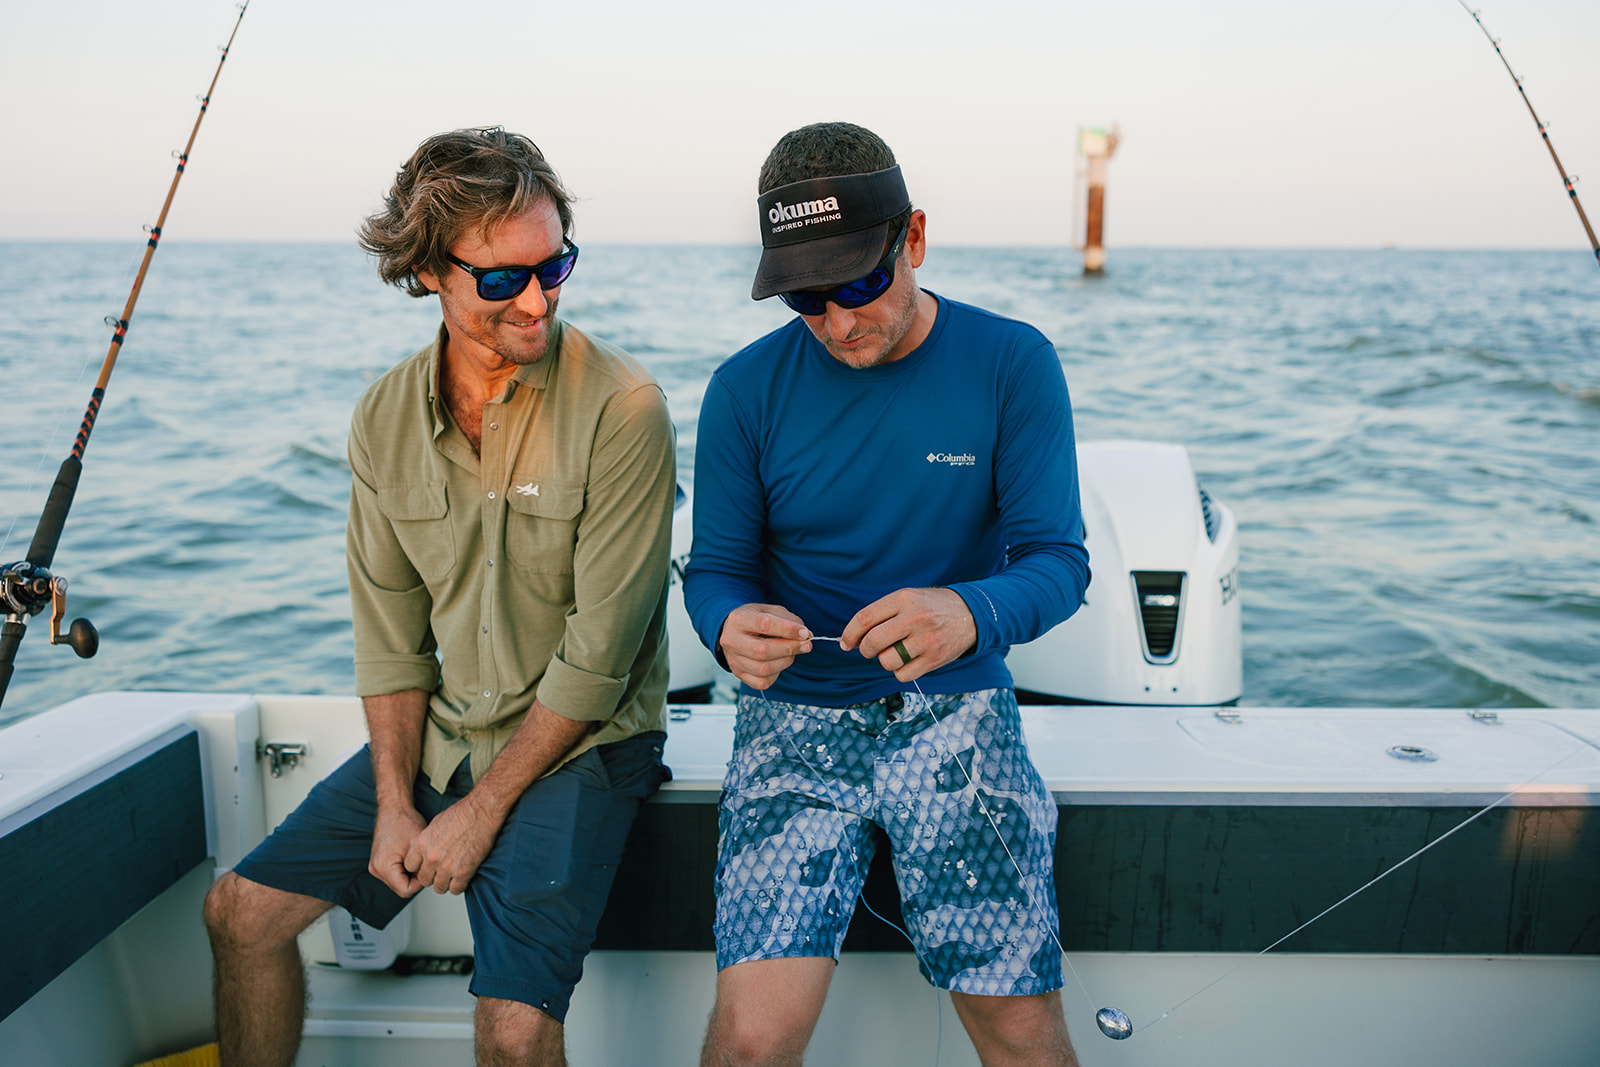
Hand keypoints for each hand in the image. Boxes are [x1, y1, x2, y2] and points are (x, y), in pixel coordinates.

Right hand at [369, 805, 425, 897]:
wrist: (393, 808)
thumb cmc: (405, 821)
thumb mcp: (419, 846)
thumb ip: (423, 867)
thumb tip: (429, 881)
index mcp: (383, 866)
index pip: (405, 890)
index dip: (420, 882)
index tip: (427, 869)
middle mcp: (375, 869)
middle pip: (400, 888)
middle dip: (415, 878)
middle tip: (423, 862)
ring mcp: (375, 866)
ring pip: (398, 882)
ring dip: (409, 874)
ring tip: (416, 858)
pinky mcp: (378, 863)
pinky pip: (394, 875)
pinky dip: (404, 870)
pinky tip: (410, 857)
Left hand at [403, 794, 500, 894]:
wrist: (481, 812)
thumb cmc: (462, 813)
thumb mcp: (435, 823)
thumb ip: (427, 841)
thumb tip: (426, 851)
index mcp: (422, 844)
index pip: (410, 867)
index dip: (419, 867)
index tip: (427, 866)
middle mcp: (431, 857)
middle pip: (424, 880)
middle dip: (432, 876)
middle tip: (441, 871)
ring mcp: (447, 866)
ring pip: (439, 888)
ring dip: (445, 883)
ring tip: (453, 875)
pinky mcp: (463, 872)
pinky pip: (456, 890)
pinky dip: (459, 885)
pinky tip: (463, 876)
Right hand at [717, 603, 813, 689]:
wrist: (734, 632)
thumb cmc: (756, 620)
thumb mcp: (770, 611)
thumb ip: (789, 620)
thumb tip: (806, 635)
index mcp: (738, 619)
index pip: (764, 624)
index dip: (787, 629)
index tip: (804, 633)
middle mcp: (731, 640)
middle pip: (762, 650)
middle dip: (789, 649)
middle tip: (806, 645)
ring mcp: (733, 660)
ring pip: (763, 669)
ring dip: (785, 661)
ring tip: (791, 653)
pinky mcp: (739, 674)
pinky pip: (762, 682)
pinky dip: (776, 674)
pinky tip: (778, 663)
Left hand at [840, 587, 976, 681]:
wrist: (971, 613)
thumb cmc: (932, 606)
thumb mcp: (909, 597)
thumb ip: (883, 613)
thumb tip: (855, 637)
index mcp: (904, 599)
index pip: (865, 618)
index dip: (850, 633)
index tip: (846, 642)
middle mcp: (915, 618)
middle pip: (873, 642)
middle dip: (864, 649)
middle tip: (868, 649)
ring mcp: (926, 640)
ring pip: (887, 661)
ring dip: (884, 660)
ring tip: (894, 652)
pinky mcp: (935, 659)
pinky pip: (903, 674)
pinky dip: (900, 671)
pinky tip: (907, 660)